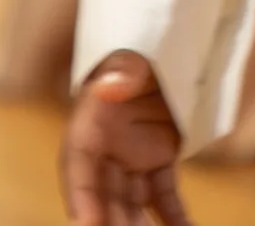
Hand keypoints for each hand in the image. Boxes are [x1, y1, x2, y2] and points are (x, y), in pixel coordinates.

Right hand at [62, 51, 194, 225]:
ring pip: (132, 204)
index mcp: (88, 126)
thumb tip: (112, 87)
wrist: (163, 47)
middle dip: (113, 223)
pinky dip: (174, 217)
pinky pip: (164, 196)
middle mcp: (105, 151)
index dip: (81, 199)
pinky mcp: (157, 162)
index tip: (86, 225)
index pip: (79, 169)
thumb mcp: (129, 55)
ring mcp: (131, 160)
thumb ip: (122, 71)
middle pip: (105, 197)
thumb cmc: (137, 50)